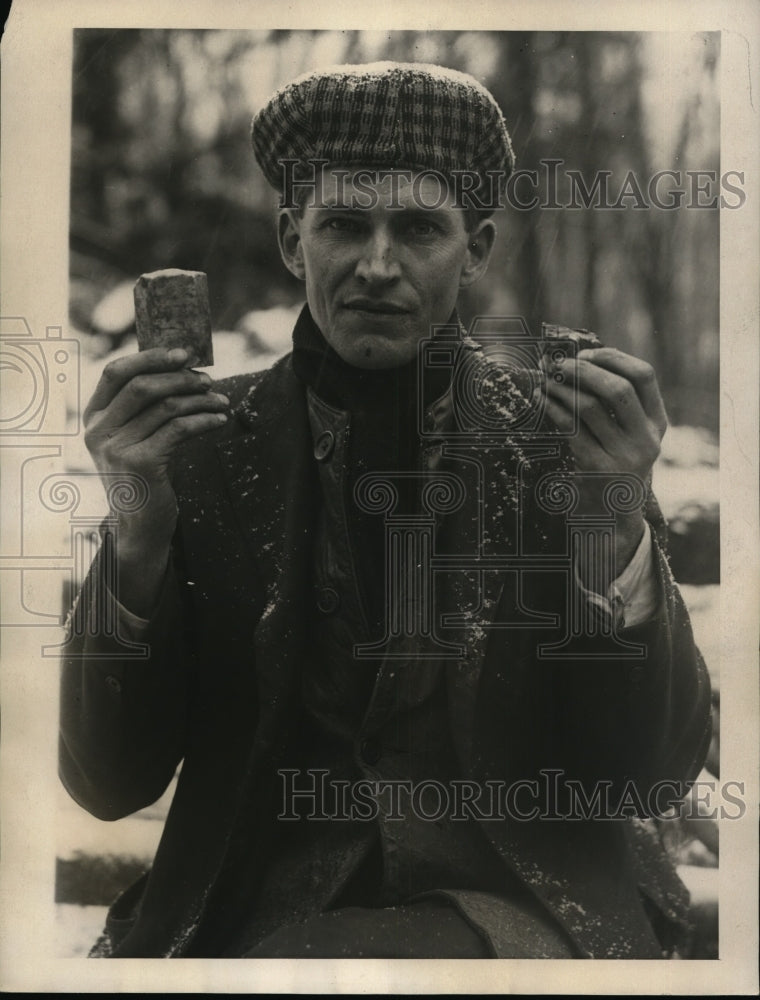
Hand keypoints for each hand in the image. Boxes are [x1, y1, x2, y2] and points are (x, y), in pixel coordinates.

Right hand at [83, 347, 228, 613]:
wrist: (139, 526)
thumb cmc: (143, 477)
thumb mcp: (134, 439)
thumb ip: (144, 409)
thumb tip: (182, 369)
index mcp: (93, 418)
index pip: (115, 372)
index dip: (150, 356)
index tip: (183, 353)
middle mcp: (98, 430)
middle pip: (143, 385)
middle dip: (180, 377)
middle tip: (208, 380)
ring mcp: (117, 447)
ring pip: (166, 406)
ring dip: (200, 400)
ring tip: (221, 401)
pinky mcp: (141, 462)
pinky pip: (179, 428)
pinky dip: (204, 420)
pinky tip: (219, 420)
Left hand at [541, 347, 667, 583]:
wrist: (613, 518)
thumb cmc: (614, 464)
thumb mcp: (628, 436)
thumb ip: (615, 404)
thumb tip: (578, 359)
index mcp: (658, 423)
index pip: (645, 376)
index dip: (614, 358)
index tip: (587, 353)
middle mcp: (647, 439)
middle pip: (618, 389)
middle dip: (583, 370)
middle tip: (557, 363)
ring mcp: (624, 456)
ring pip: (589, 407)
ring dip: (561, 388)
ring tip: (544, 379)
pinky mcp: (598, 469)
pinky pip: (571, 429)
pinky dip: (552, 409)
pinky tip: (541, 400)